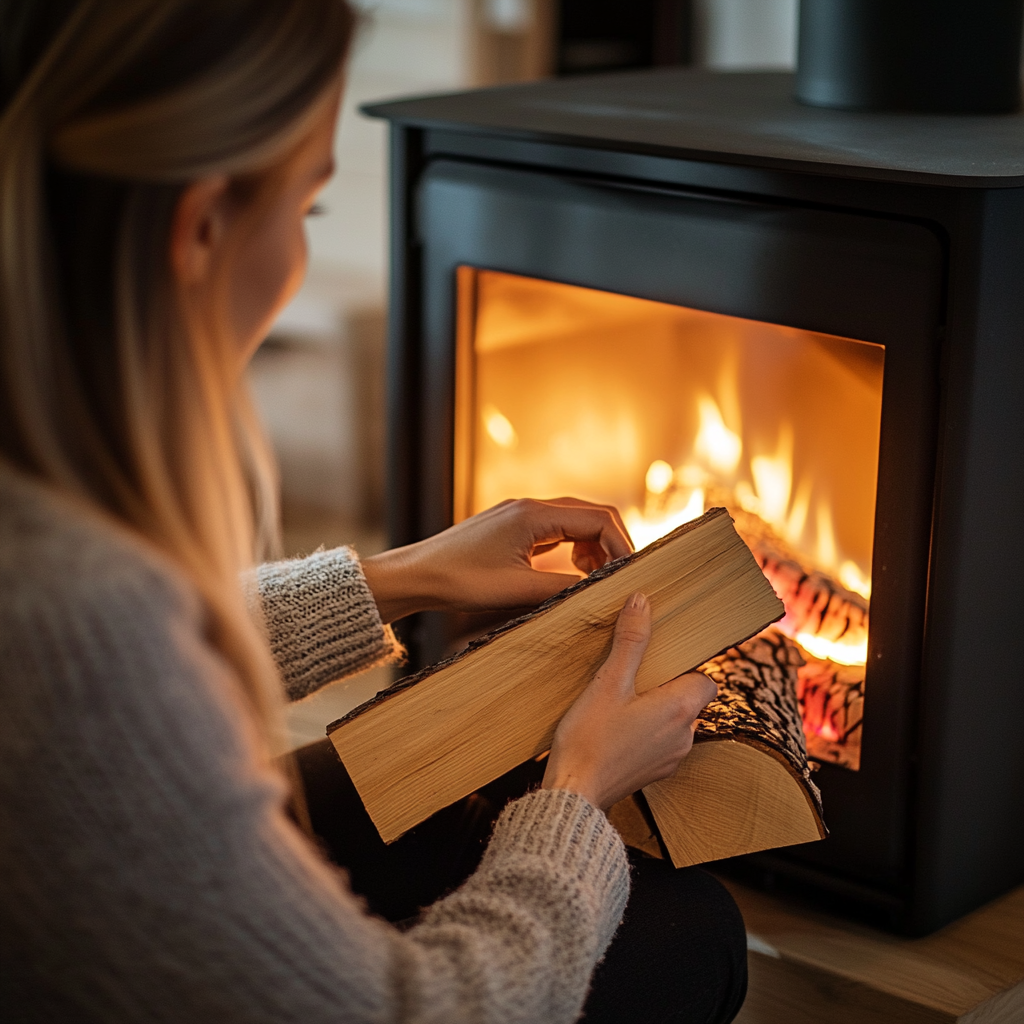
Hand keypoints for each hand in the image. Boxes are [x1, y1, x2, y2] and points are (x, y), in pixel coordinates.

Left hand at [361, 497, 632, 622]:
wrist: (417, 575)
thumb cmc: (459, 581)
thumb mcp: (517, 590)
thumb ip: (563, 588)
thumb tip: (601, 591)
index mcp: (534, 515)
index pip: (599, 518)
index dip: (623, 544)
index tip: (630, 573)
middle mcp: (531, 507)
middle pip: (592, 514)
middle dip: (613, 544)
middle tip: (622, 576)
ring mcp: (521, 515)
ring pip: (576, 521)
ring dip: (595, 546)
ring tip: (596, 578)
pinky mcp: (513, 527)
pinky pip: (557, 530)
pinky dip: (574, 548)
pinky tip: (571, 571)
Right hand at [541, 592, 716, 810]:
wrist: (574, 793)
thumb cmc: (589, 739)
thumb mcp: (608, 682)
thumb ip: (630, 641)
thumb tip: (642, 602)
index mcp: (680, 709)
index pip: (705, 681)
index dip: (684, 669)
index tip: (657, 663)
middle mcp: (685, 736)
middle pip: (689, 700)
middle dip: (665, 687)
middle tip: (631, 679)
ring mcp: (671, 758)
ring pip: (675, 723)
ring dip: (654, 711)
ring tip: (618, 704)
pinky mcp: (654, 773)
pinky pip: (660, 743)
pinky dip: (644, 733)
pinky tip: (614, 729)